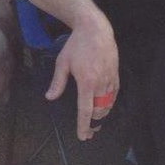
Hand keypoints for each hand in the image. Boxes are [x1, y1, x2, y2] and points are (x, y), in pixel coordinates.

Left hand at [45, 10, 118, 139]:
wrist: (95, 29)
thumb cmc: (76, 45)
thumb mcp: (62, 62)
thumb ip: (57, 82)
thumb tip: (49, 98)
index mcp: (86, 82)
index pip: (85, 110)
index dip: (84, 125)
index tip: (84, 136)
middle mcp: (100, 83)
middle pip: (99, 110)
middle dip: (94, 123)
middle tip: (89, 131)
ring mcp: (110, 78)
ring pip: (108, 103)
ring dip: (102, 114)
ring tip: (96, 121)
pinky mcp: (115, 73)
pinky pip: (114, 93)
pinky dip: (110, 102)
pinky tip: (106, 106)